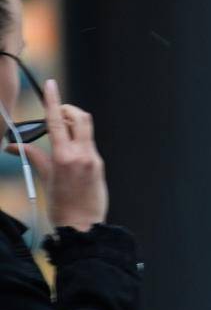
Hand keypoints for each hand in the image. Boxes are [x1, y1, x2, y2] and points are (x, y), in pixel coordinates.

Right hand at [9, 79, 109, 231]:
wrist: (83, 226)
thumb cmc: (60, 205)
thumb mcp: (44, 178)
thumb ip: (33, 156)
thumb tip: (12, 146)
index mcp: (64, 157)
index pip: (56, 121)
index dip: (53, 100)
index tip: (52, 83)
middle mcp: (82, 154)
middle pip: (78, 117)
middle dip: (67, 110)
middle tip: (56, 114)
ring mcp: (93, 158)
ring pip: (85, 129)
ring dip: (72, 124)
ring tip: (58, 134)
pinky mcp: (99, 164)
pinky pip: (88, 143)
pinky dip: (77, 140)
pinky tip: (67, 152)